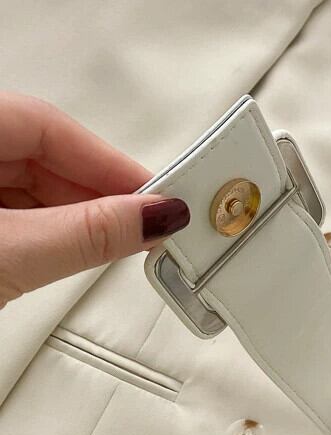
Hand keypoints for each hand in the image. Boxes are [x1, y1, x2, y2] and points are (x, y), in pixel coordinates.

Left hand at [0, 92, 189, 309]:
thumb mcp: (8, 255)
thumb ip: (86, 234)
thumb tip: (156, 216)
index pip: (51, 127)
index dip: (111, 165)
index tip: (160, 199)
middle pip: (41, 154)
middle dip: (96, 197)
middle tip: (143, 230)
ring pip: (24, 183)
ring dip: (73, 216)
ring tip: (109, 246)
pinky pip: (7, 204)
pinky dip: (42, 228)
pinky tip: (65, 249)